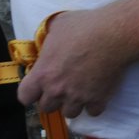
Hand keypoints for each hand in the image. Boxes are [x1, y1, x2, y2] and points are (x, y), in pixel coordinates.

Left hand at [15, 9, 135, 118]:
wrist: (114, 34)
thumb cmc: (84, 26)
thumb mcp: (58, 26)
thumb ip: (48, 39)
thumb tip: (48, 41)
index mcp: (42, 74)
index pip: (24, 97)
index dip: (31, 92)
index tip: (39, 86)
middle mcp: (57, 90)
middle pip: (47, 107)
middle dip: (53, 98)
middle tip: (63, 86)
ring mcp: (78, 97)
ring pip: (70, 113)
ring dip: (73, 104)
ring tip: (80, 91)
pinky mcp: (98, 99)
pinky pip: (93, 111)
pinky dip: (95, 104)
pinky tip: (97, 93)